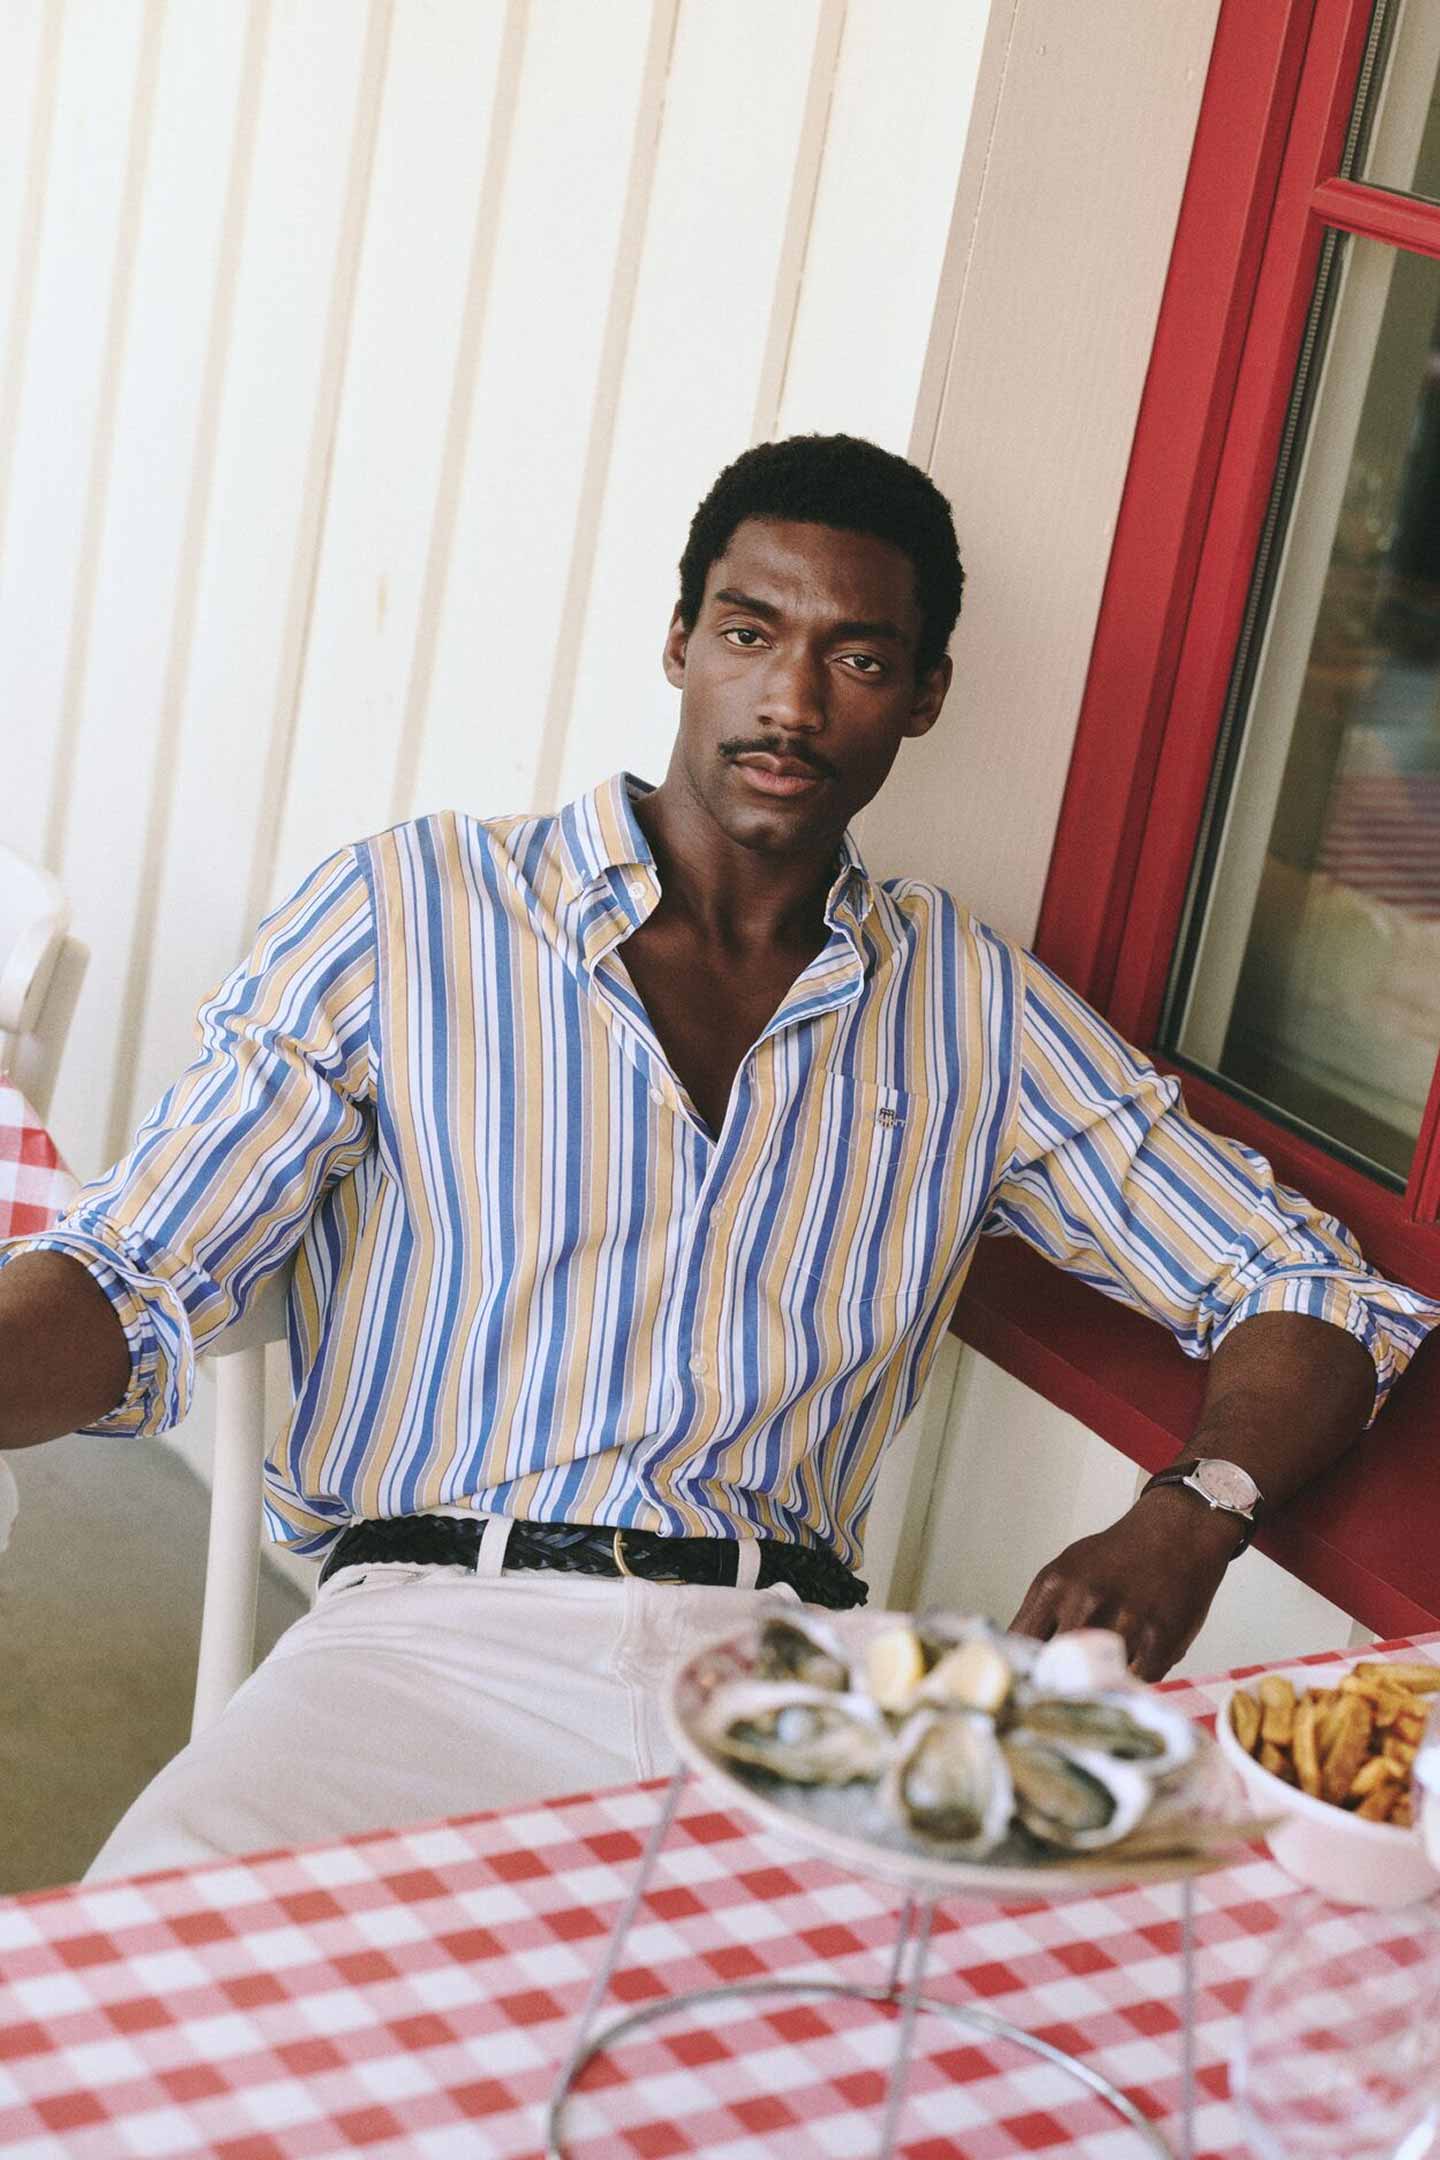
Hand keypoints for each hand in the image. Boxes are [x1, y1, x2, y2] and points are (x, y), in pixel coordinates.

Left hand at [1009, 1489, 1241, 1679]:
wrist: (1175, 1534)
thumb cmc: (1116, 1557)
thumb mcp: (1065, 1573)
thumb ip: (1040, 1615)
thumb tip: (1017, 1659)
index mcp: (1055, 1586)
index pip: (1021, 1644)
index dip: (1023, 1668)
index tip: (1027, 1682)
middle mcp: (1086, 1603)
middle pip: (1057, 1668)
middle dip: (1058, 1682)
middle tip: (1063, 1691)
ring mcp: (1125, 1623)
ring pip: (1098, 1680)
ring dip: (1100, 1683)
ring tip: (1103, 1674)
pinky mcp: (1161, 1640)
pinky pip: (1136, 1682)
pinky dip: (1133, 1680)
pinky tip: (1134, 1663)